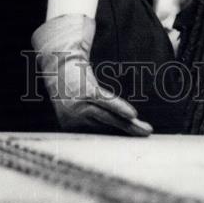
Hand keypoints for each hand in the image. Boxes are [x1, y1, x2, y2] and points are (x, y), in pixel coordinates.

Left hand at [32, 14, 151, 135]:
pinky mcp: (84, 92)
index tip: (134, 141)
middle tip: (146, 137)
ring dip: (129, 126)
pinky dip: (119, 108)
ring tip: (146, 131)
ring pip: (109, 118)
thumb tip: (117, 124)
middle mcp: (73, 121)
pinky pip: (105, 102)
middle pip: (106, 130)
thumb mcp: (80, 101)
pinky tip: (132, 115)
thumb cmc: (71, 82)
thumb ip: (95, 114)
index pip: (98, 136)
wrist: (57, 61)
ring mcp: (78, 107)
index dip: (118, 138)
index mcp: (71, 127)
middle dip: (126, 134)